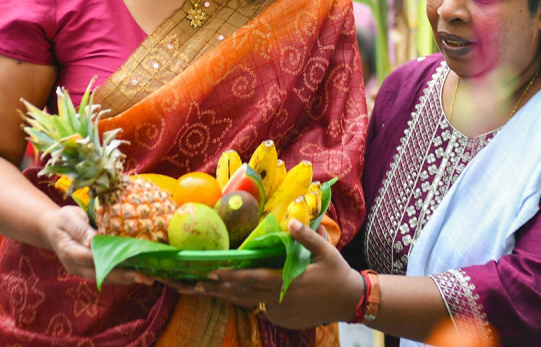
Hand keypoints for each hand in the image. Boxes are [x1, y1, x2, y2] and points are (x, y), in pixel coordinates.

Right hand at [38, 206, 152, 285]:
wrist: (51, 229)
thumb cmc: (62, 220)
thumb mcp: (69, 218)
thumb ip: (81, 229)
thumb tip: (94, 240)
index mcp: (68, 250)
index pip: (90, 258)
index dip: (109, 260)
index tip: (128, 260)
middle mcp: (75, 265)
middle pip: (101, 274)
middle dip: (124, 275)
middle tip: (146, 277)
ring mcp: (82, 271)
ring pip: (105, 278)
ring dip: (126, 279)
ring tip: (148, 278)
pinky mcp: (89, 271)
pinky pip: (106, 276)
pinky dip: (122, 276)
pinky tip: (139, 274)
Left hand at [175, 219, 362, 328]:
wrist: (349, 301)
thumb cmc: (337, 273)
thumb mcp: (326, 251)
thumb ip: (306, 237)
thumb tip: (290, 221)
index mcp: (287, 282)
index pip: (253, 280)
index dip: (231, 277)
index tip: (211, 273)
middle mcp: (279, 300)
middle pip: (242, 294)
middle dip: (216, 289)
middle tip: (191, 284)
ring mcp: (280, 312)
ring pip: (248, 302)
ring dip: (224, 295)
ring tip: (199, 290)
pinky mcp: (283, 319)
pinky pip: (261, 308)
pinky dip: (246, 301)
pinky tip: (229, 293)